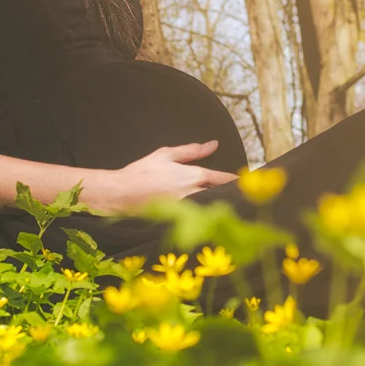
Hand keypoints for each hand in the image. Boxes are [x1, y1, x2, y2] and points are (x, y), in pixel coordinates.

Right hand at [104, 141, 237, 210]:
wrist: (121, 194)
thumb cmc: (142, 172)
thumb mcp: (166, 154)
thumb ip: (192, 150)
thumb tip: (213, 145)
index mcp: (192, 176)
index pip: (221, 179)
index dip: (233, 180)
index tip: (243, 181)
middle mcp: (193, 194)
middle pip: (218, 195)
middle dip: (227, 195)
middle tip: (238, 194)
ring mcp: (186, 210)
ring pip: (209, 207)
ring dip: (215, 205)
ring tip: (223, 204)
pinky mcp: (177, 221)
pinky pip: (196, 217)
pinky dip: (201, 215)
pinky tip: (203, 216)